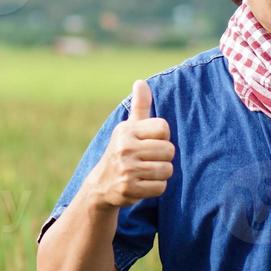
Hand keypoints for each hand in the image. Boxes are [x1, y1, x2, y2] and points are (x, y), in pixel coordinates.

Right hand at [86, 79, 174, 207]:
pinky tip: (142, 185)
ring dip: (161, 174)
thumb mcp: (129, 128)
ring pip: (166, 170)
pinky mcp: (128, 188)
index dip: (162, 137)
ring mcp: (126, 169)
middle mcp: (124, 148)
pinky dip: (156, 188)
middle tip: (148, 160)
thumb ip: (139, 106)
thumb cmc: (123, 151)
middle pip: (169, 150)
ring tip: (146, 173)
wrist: (101, 184)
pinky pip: (160, 187)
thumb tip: (141, 82)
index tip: (150, 143)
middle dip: (163, 158)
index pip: (164, 128)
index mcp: (126, 130)